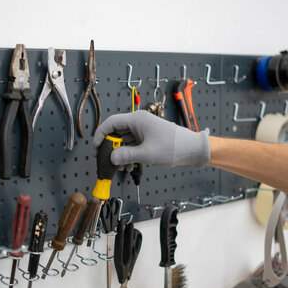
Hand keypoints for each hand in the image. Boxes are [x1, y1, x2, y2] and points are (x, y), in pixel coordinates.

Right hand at [93, 110, 209, 168]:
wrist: (192, 149)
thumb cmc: (173, 147)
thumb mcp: (147, 154)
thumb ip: (127, 156)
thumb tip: (111, 158)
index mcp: (137, 120)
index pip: (111, 123)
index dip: (100, 135)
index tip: (95, 148)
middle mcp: (138, 122)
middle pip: (116, 133)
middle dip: (111, 148)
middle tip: (107, 161)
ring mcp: (143, 130)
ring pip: (124, 141)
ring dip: (120, 154)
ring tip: (121, 167)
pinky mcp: (147, 138)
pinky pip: (132, 145)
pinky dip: (129, 155)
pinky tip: (130, 166)